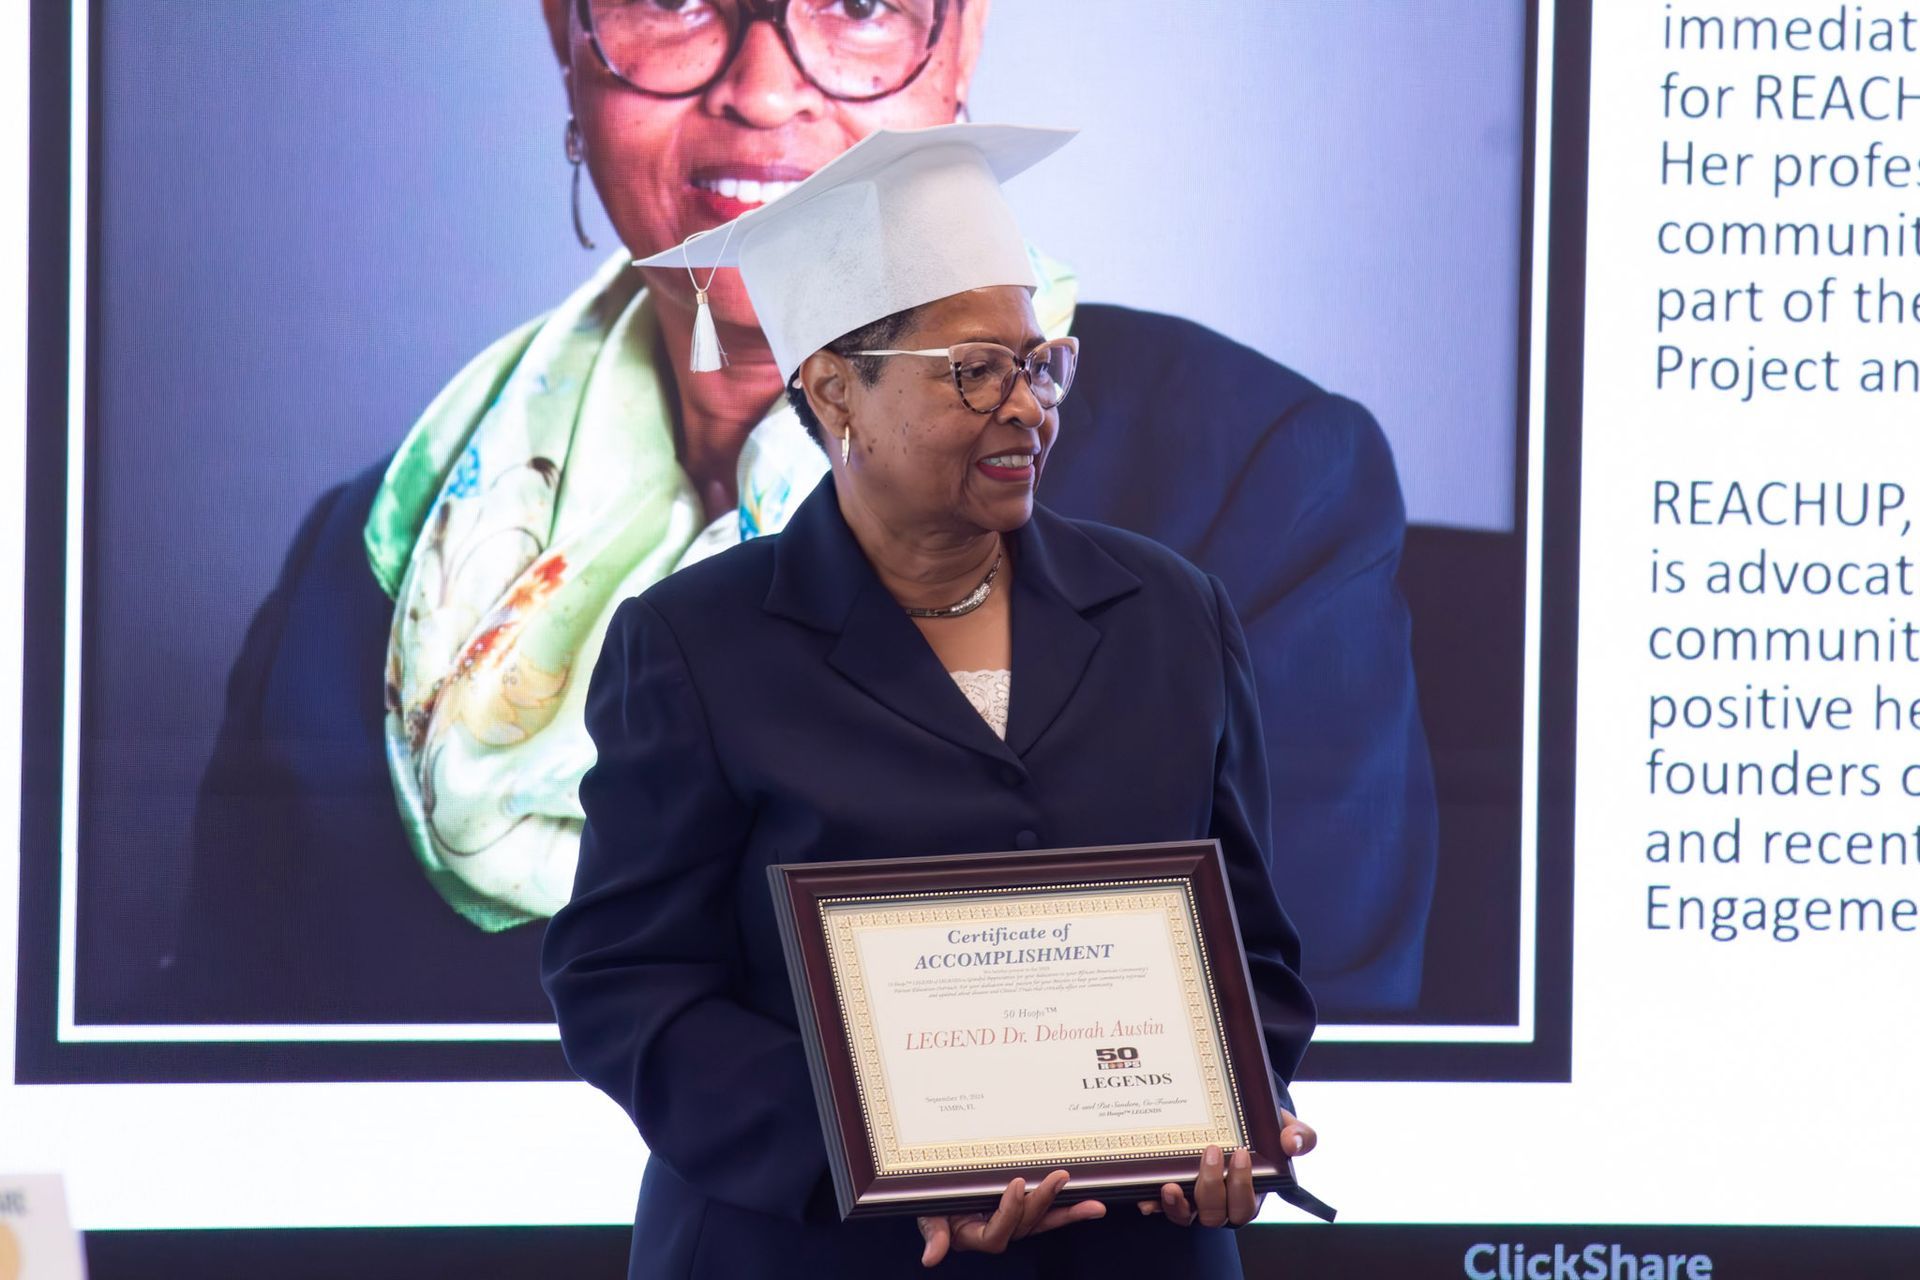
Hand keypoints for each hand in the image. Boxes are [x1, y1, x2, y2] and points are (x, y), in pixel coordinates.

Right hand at [917, 1169, 1106, 1266]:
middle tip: (1059, 1176)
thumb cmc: (932, 1202)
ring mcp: (1014, 1223)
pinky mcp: (1025, 1212)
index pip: (998, 1232)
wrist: (936, 1190)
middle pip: (1026, 1224)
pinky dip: (1071, 1213)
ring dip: (1067, 1211)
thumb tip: (931, 1258)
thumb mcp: (928, 1214)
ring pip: (1043, 1220)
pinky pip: (1050, 1215)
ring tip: (1092, 1204)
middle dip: (1044, 1200)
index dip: (1010, 1211)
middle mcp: (999, 1231)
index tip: (1016, 1183)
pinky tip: (1092, 1208)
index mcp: (975, 1235)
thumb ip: (933, 1233)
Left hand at [1137, 1111, 1317, 1227]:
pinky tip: (1146, 1196)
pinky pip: (1164, 1208)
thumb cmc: (1266, 1130)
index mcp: (1249, 1196)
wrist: (1242, 1118)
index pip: (1245, 1205)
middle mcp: (1222, 1205)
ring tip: (1170, 1186)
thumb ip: (1299, 1136)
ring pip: (1187, 1218)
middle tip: (1212, 1151)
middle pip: (1216, 1214)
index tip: (1242, 1153)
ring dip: (1177, 1207)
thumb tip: (1292, 1144)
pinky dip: (1155, 1204)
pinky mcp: (1177, 1194)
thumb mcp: (1286, 1129)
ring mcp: (1197, 1201)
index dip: (1242, 1185)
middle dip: (1213, 1186)